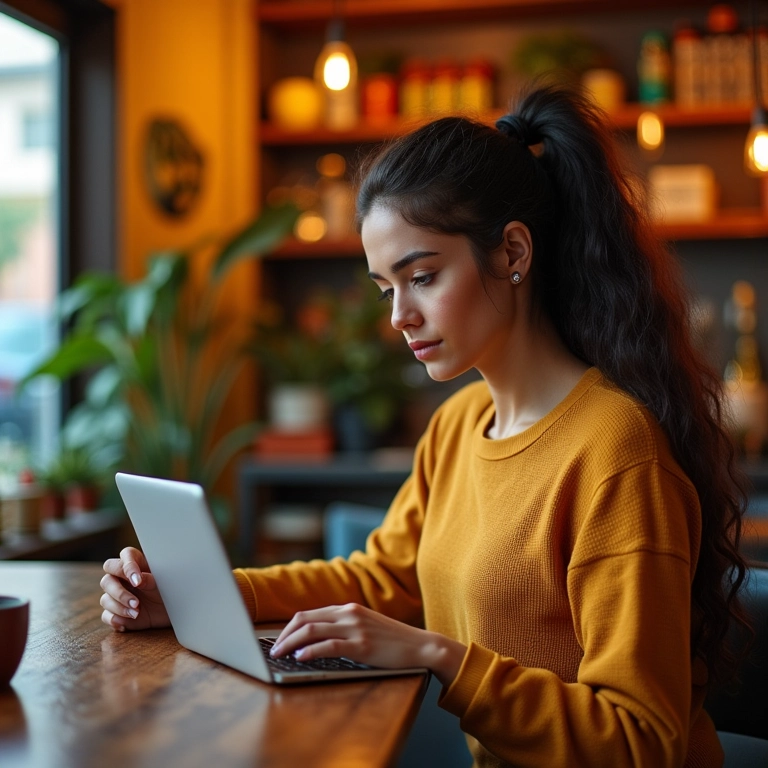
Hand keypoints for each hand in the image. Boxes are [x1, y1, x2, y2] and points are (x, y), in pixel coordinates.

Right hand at [100, 547, 170, 631]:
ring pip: (105, 599)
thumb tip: (139, 580)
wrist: (176, 609)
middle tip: (136, 602)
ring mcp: (118, 596)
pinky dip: (115, 620)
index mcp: (137, 563)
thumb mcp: (164, 583)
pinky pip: (106, 616)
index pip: (125, 556)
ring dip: (119, 608)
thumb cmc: (170, 589)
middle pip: (107, 580)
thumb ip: (150, 579)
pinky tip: (126, 624)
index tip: (138, 582)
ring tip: (136, 613)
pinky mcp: (117, 613)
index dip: (128, 567)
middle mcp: (123, 578)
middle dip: (119, 592)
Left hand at [270, 603, 465, 686]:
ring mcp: (355, 628)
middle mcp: (349, 614)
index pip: (308, 614)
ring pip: (312, 631)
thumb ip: (344, 627)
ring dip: (290, 643)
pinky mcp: (362, 645)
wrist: (420, 646)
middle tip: (272, 650)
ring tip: (279, 655)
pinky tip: (300, 658)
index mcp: (347, 609)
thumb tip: (315, 640)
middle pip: (305, 620)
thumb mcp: (365, 627)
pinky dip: (310, 651)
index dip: (288, 628)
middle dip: (284, 635)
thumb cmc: (392, 641)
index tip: (277, 640)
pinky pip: (329, 645)